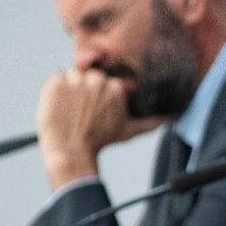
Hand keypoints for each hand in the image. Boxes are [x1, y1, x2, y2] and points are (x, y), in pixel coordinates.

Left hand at [37, 69, 163, 189]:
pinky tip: (61, 104)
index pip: (110, 83)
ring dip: (73, 88)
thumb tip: (168, 118)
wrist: (70, 150)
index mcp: (116, 87)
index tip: (99, 109)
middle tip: (85, 110)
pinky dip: (57, 88)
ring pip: (75, 76)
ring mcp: (76, 79)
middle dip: (89, 90)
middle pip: (93, 77)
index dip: (104, 96)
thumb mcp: (129, 131)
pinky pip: (57, 77)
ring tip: (72, 109)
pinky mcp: (57, 82)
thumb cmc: (101, 141)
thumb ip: (150, 122)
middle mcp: (98, 79)